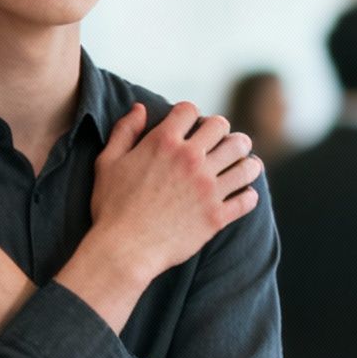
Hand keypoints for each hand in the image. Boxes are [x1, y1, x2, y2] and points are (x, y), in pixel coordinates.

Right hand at [85, 103, 263, 282]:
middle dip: (222, 131)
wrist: (124, 250)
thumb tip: (140, 107)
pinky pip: (247, 199)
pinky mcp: (216, 216)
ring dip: (246, 160)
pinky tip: (243, 195)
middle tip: (221, 142)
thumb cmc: (111, 207)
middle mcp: (190, 160)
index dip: (190, 114)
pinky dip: (248, 196)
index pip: (190, 110)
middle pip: (223, 128)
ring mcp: (207, 188)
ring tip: (244, 164)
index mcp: (164, 143)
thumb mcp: (108, 163)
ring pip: (244, 162)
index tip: (190, 125)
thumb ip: (124, 131)